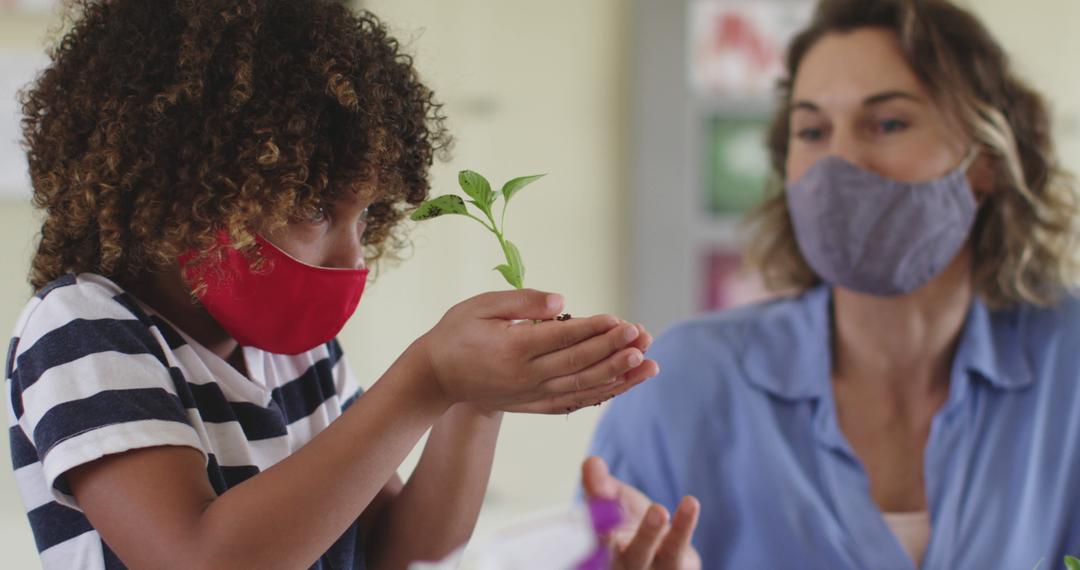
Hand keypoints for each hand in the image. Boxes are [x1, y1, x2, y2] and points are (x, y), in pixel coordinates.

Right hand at [418, 289, 658, 413]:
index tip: (620, 320)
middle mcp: (525, 377)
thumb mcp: (480, 306)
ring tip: (648, 363)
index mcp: (512, 349)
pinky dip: (603, 393)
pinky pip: (576, 402)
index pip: (561, 339)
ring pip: (583, 387)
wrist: (435, 378)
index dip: (593, 329)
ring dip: (619, 374)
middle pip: (578, 364)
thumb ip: (521, 302)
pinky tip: (626, 383)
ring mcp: (532, 395)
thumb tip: (562, 302)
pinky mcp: (535, 405)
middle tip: (643, 336)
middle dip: (614, 350)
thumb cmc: (457, 332)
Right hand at [581, 456, 700, 569]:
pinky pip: (678, 550)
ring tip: (658, 510)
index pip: (586, 549)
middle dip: (611, 542)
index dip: (581, 539)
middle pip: (613, 560)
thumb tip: (591, 462)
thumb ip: (599, 485)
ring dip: (650, 533)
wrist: (662, 544)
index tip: (579, 521)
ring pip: (648, 556)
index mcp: (597, 554)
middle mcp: (620, 567)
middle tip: (612, 525)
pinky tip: (690, 503)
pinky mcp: (676, 569)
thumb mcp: (611, 500)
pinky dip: (683, 525)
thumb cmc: (629, 523)